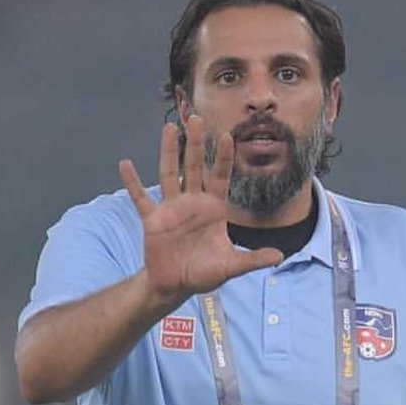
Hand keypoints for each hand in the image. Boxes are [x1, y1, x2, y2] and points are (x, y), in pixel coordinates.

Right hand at [119, 116, 283, 305]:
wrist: (177, 285)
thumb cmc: (204, 273)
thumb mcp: (231, 266)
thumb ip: (253, 259)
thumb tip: (280, 256)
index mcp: (213, 209)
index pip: (221, 177)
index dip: (224, 158)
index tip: (227, 136)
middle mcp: (193, 203)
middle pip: (195, 167)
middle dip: (196, 144)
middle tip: (197, 119)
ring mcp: (172, 209)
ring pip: (169, 174)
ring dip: (168, 152)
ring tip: (169, 128)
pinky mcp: (153, 220)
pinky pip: (141, 199)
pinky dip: (132, 183)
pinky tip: (125, 165)